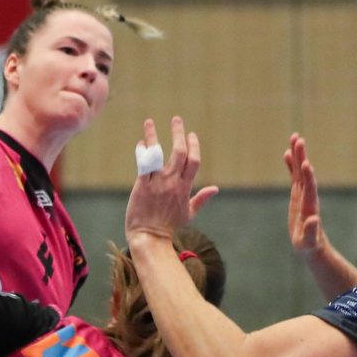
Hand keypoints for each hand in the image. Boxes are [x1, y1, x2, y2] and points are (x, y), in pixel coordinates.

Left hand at [126, 116, 215, 244]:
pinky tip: (141, 142)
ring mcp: (158, 183)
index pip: (194, 161)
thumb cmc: (169, 227)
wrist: (150, 237)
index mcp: (185, 187)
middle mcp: (173, 182)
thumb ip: (201, 198)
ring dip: (153, 135)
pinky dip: (143, 151)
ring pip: (159, 153)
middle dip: (179, 133)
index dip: (194, 145)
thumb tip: (216, 188)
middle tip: (176, 119)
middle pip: (180, 152)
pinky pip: (144, 163)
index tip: (191, 134)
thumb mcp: (189, 213)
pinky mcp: (142, 185)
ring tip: (149, 122)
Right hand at [285, 133, 331, 261]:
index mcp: (309, 206)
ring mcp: (302, 194)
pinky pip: (294, 176)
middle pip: (304, 174)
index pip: (309, 188)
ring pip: (300, 171)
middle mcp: (308, 196)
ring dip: (297, 155)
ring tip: (295, 138)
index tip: (306, 163)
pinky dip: (291, 165)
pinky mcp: (297, 195)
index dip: (308, 176)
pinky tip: (286, 153)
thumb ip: (311, 231)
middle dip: (301, 157)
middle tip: (298, 140)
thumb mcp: (308, 242)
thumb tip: (314, 219)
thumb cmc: (308, 246)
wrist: (311, 245)